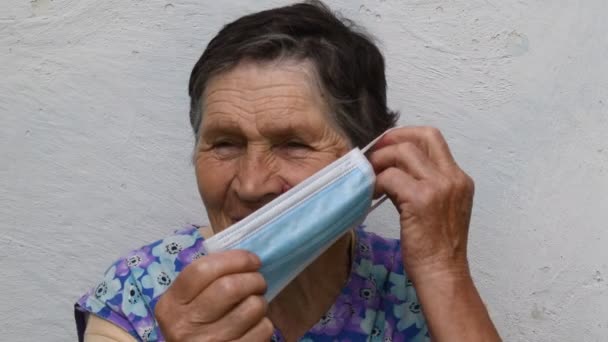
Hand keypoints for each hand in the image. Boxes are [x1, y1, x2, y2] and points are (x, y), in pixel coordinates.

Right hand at [154, 250, 272, 340]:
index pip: (202, 270)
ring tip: (255, 304)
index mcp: (171, 304)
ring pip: (251, 307)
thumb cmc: (197, 323)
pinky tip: (254, 325)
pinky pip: (262, 329)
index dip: (234, 259)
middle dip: (253, 279)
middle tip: (258, 281)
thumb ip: (206, 279)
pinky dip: (264, 323)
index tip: (252, 260)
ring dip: (260, 301)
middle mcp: (185, 325)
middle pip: (229, 287)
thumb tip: (244, 257)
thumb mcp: (188, 302)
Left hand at [368, 126, 474, 282]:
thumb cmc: (438, 249)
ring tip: (370, 175)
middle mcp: (453, 178)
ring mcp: (439, 187)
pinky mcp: (420, 199)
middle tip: (374, 153)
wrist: (443, 274)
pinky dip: (376, 181)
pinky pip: (390, 177)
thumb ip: (425, 185)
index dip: (407, 135)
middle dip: (393, 139)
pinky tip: (371, 193)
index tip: (388, 145)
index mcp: (459, 179)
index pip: (434, 139)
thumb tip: (394, 170)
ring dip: (381, 160)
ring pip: (404, 152)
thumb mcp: (441, 209)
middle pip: (422, 136)